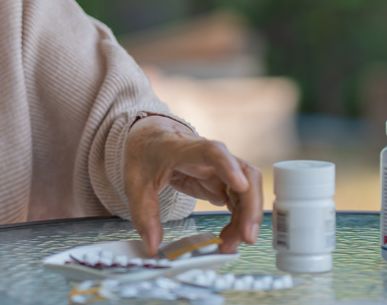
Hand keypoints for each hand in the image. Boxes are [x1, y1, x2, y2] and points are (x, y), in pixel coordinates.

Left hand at [124, 115, 262, 256]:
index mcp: (184, 149)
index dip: (229, 166)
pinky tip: (229, 237)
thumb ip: (144, 215)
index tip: (241, 185)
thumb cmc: (147, 154)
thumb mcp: (135, 184)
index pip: (212, 151)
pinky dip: (239, 220)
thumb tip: (151, 247)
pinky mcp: (223, 182)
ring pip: (248, 190)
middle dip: (250, 206)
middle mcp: (210, 157)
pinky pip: (240, 200)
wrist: (153, 138)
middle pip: (244, 174)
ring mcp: (220, 168)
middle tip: (245, 237)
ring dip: (246, 218)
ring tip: (230, 245)